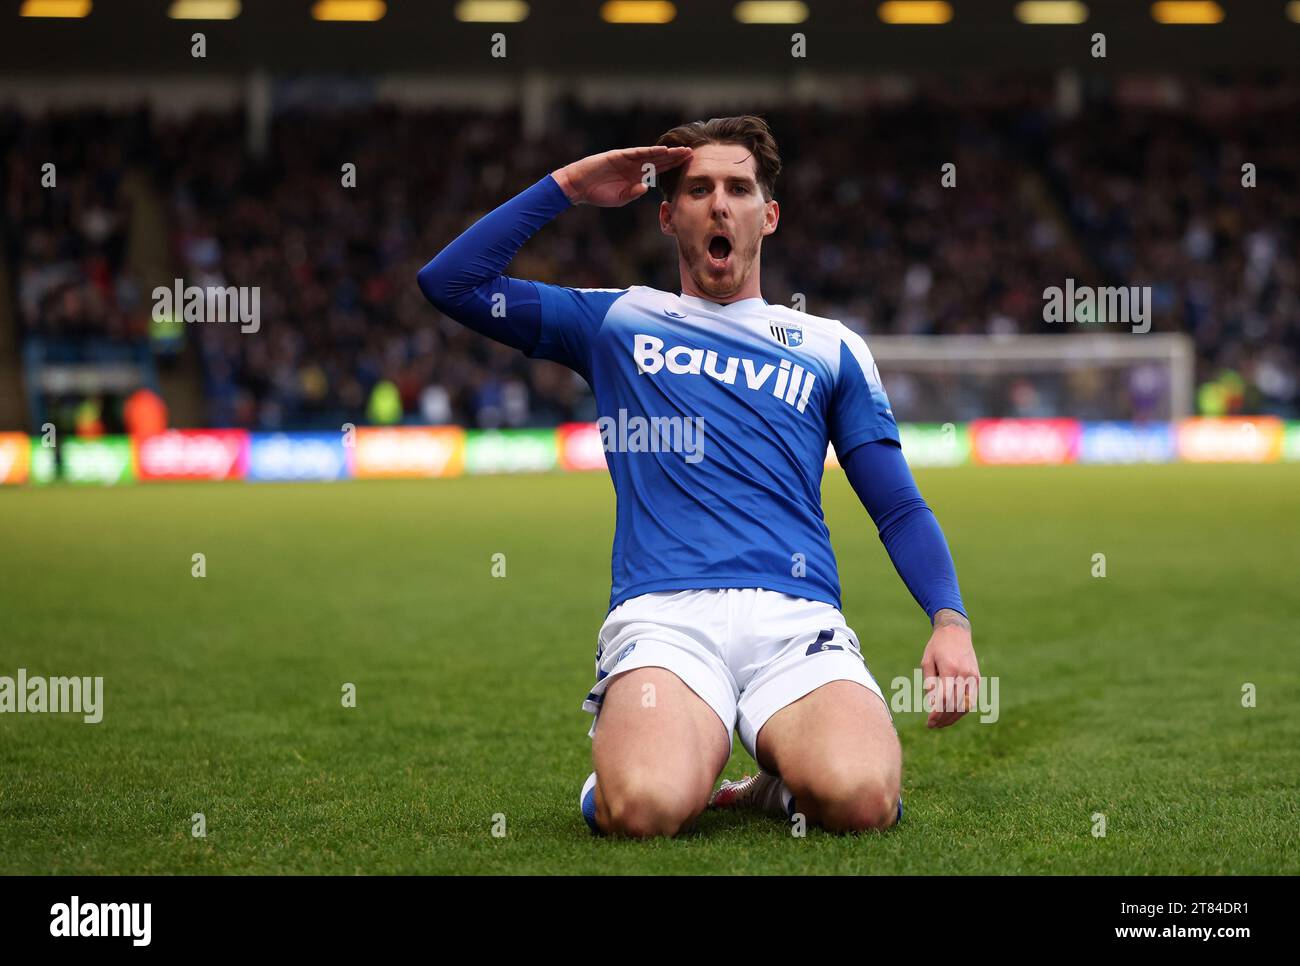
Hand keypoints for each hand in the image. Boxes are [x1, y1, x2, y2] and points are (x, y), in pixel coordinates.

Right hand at [552, 145, 692, 207]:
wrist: (579, 186)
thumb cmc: (598, 194)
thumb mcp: (620, 198)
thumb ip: (633, 193)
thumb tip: (645, 187)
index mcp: (638, 177)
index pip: (660, 171)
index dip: (674, 169)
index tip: (690, 168)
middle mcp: (636, 166)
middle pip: (660, 160)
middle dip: (676, 158)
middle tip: (693, 154)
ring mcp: (628, 160)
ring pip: (652, 155)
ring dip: (667, 153)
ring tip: (683, 151)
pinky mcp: (619, 155)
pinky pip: (638, 153)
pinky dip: (650, 151)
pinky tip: (663, 150)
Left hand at [920, 609, 978, 728]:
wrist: (956, 632)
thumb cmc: (937, 646)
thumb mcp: (927, 661)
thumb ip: (929, 682)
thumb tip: (932, 703)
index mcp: (950, 669)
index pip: (945, 699)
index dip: (937, 714)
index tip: (929, 722)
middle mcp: (964, 674)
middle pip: (955, 705)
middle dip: (943, 719)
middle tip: (932, 726)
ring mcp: (973, 677)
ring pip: (965, 705)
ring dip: (953, 718)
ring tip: (941, 724)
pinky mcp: (977, 678)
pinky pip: (971, 700)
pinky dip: (962, 710)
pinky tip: (951, 715)